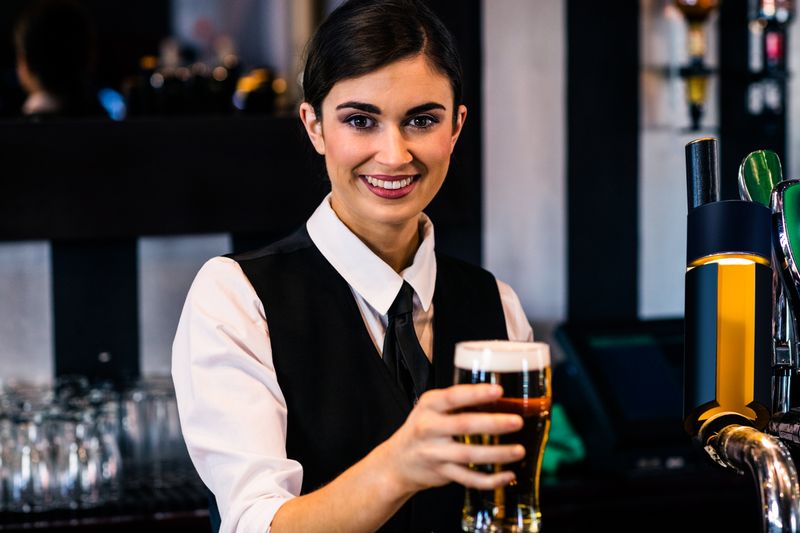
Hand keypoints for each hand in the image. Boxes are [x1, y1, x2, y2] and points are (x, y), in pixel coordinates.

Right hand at [375, 384, 524, 495]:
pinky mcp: (441, 473)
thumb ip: (457, 402)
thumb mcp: (431, 408)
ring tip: (519, 450)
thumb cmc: (423, 427)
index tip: (499, 391)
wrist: (397, 461)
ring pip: (469, 454)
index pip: (453, 396)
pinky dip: (490, 480)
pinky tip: (508, 475)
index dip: (476, 393)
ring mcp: (434, 452)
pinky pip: (468, 478)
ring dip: (497, 453)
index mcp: (429, 405)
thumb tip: (501, 398)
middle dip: (493, 423)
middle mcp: (429, 428)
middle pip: (464, 425)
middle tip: (517, 421)